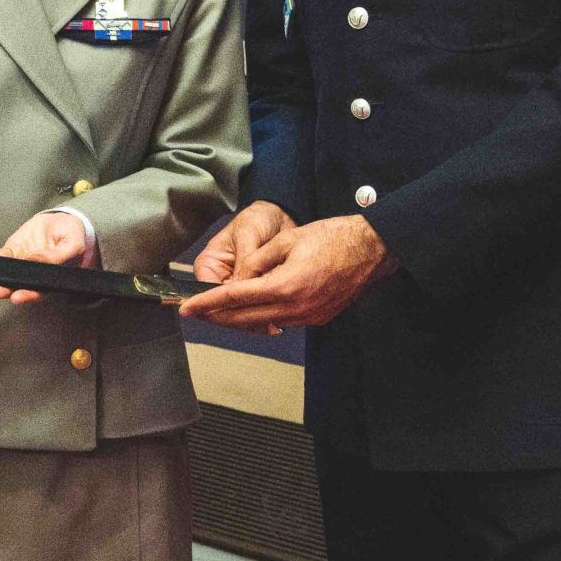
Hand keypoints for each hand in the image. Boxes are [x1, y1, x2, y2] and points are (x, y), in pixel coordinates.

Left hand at [0, 210, 89, 303]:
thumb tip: (35, 260)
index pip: (39, 291)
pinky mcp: (15, 249)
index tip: (17, 297)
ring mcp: (23, 262)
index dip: (28, 295)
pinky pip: (4, 255)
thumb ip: (57, 256)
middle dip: (7, 290)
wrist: (64, 219)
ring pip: (8, 273)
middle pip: (19, 286)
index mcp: (52, 278)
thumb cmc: (72, 236)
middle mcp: (35, 274)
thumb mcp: (73, 245)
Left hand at [179, 213, 394, 330]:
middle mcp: (297, 308)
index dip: (207, 303)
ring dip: (241, 318)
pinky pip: (284, 321)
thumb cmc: (333, 237)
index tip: (188, 308)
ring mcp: (309, 316)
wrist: (372, 248)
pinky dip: (265, 315)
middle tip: (196, 312)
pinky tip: (255, 305)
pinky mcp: (319, 318)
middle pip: (245, 319)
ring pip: (264, 323)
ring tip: (220, 308)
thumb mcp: (287, 240)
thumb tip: (237, 279)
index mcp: (286, 286)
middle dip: (217, 317)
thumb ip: (257, 262)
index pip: (235, 298)